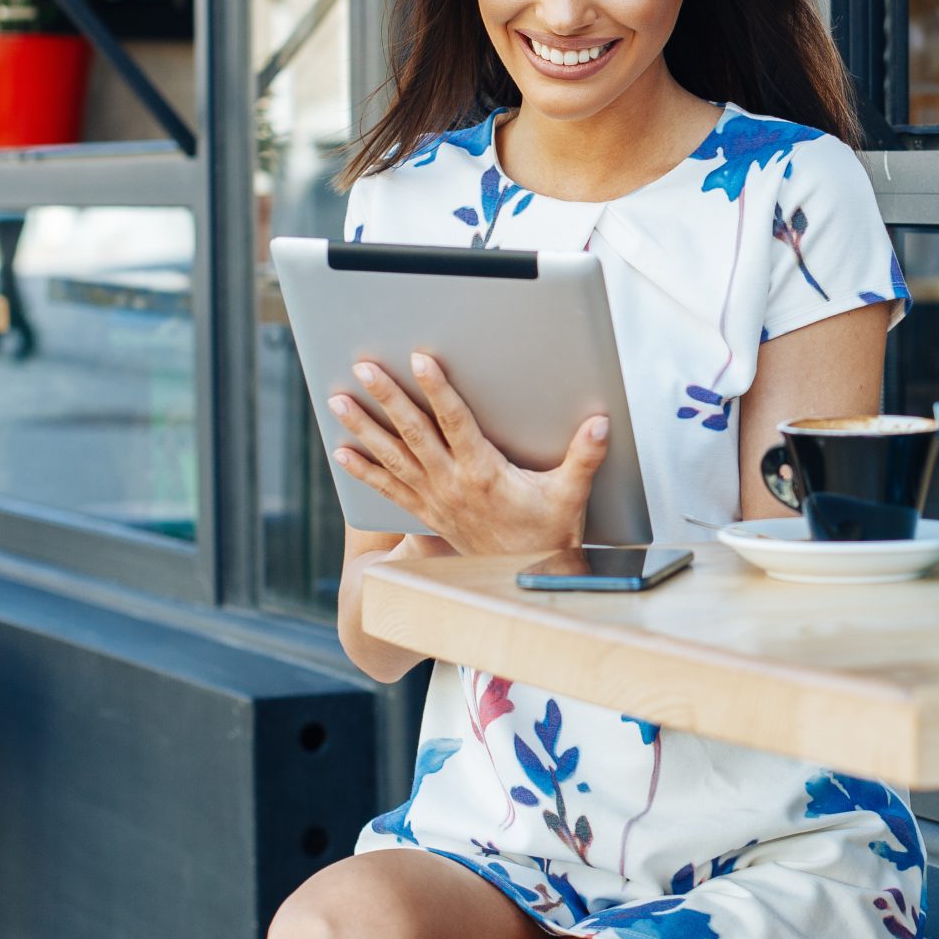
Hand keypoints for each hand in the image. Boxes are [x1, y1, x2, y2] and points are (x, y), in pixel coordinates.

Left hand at [329, 353, 609, 555]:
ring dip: (364, 427)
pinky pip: (388, 488)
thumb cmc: (548, 534)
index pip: (455, 421)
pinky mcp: (427, 512)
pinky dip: (364, 470)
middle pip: (413, 432)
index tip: (420, 360)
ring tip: (338, 401)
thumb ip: (584, 457)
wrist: (524, 578)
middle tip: (363, 368)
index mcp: (484, 473)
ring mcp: (434, 498)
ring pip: (393, 456)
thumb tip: (600, 424)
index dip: (437, 388)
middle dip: (386, 397)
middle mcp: (452, 483)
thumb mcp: (570, 495)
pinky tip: (342, 452)